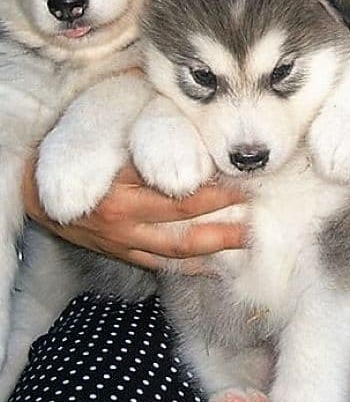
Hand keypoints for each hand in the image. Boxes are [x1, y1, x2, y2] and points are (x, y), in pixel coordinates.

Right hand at [23, 159, 246, 271]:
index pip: (176, 185)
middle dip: (225, 211)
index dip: (213, 184)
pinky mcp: (122, 254)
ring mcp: (122, 240)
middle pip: (185, 215)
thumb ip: (149, 139)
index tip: (242, 176)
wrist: (39, 193)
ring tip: (249, 237)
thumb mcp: (108, 141)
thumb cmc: (78, 156)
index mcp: (119, 183)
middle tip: (258, 204)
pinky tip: (219, 265)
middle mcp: (121, 216)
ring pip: (178, 247)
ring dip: (217, 243)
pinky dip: (192, 266)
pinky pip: (162, 264)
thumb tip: (196, 135)